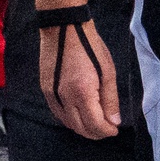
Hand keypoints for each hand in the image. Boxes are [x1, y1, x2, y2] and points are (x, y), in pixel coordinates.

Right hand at [39, 14, 121, 138]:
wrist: (64, 27)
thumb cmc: (89, 45)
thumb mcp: (107, 71)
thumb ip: (110, 99)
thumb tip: (114, 120)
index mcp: (82, 92)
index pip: (95, 124)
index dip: (106, 131)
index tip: (114, 130)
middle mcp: (64, 97)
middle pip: (80, 128)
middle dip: (95, 133)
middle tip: (106, 130)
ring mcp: (52, 95)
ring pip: (67, 123)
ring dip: (82, 128)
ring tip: (95, 124)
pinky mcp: (45, 90)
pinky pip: (57, 113)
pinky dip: (69, 119)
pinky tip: (79, 115)